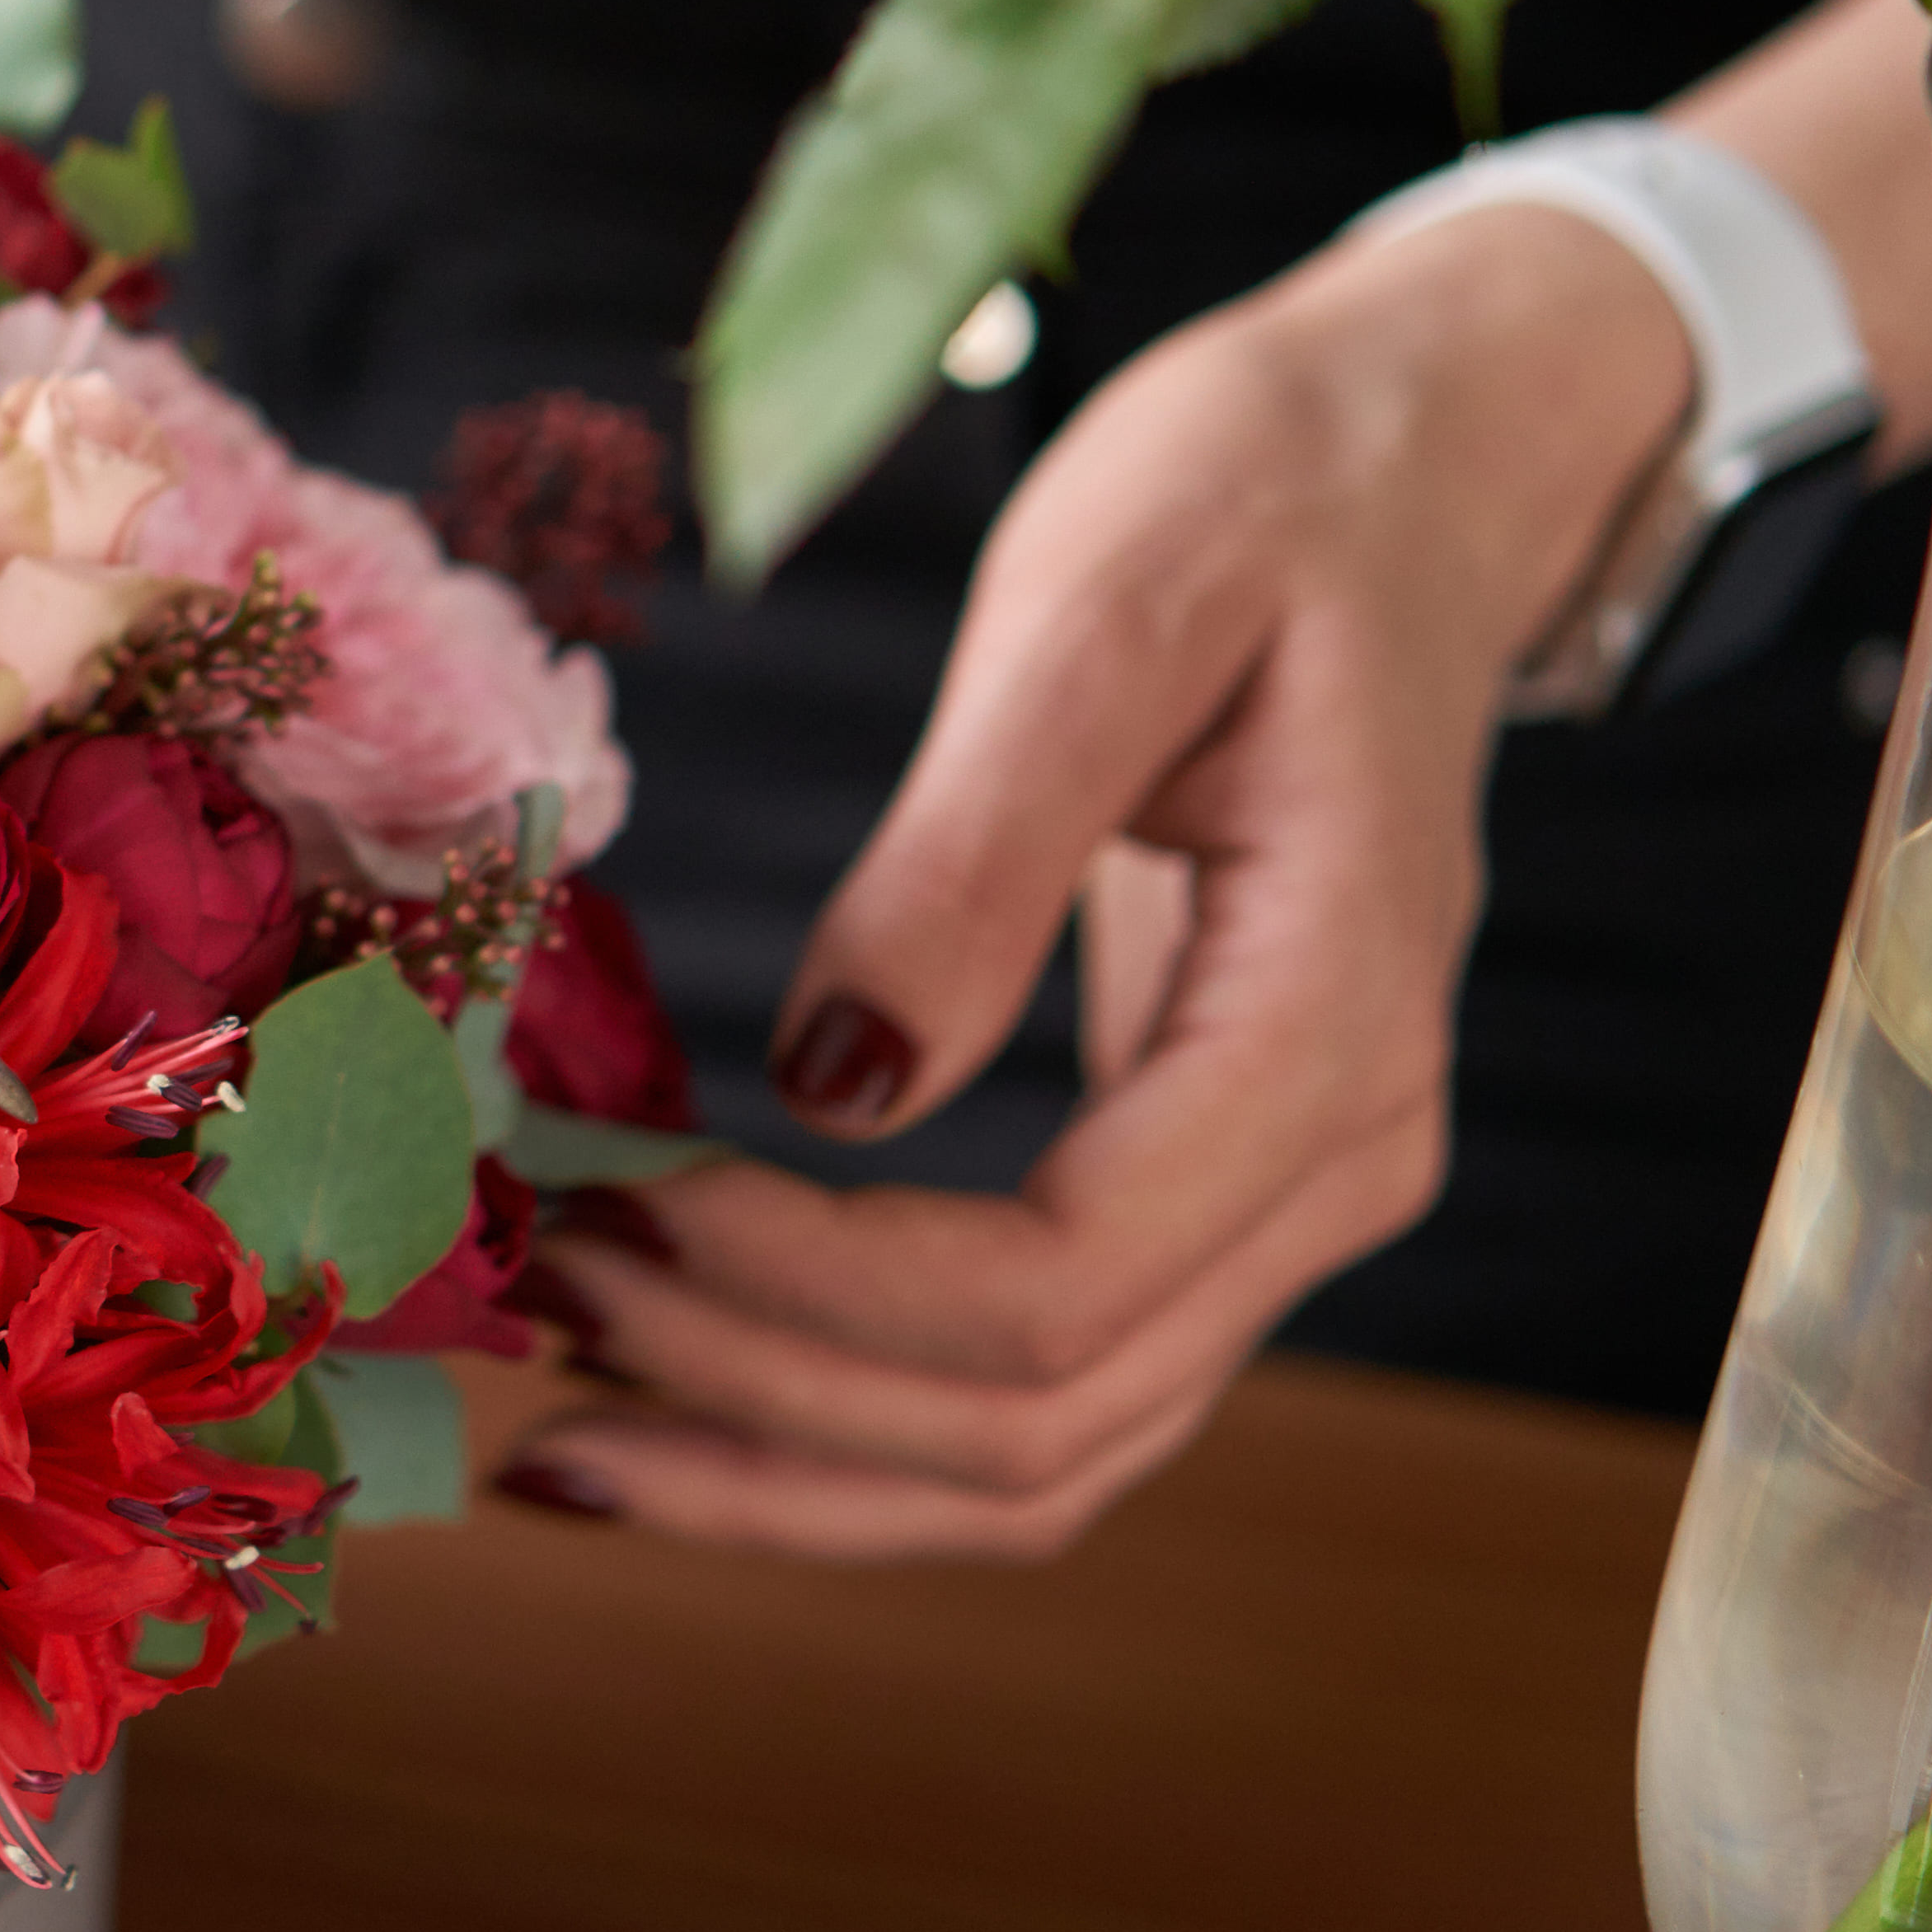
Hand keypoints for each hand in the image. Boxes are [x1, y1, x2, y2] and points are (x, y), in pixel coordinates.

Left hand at [500, 203, 1696, 1557]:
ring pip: (1039, 1459)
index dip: (810, 1291)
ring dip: (791, 1459)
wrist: (1404, 471)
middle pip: (1040, 1420)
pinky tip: (672, 1395)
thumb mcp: (1112, 608)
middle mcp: (1334, 1169)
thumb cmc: (1261, 495)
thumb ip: (981, 850)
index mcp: (1329, 1034)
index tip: (606, 1205)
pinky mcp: (1192, 1195)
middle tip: (527, 1296)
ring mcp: (1277, 1205)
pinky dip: (844, 1422)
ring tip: (561, 1405)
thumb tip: (841, 1082)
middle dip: (764, 1397)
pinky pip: (1028, 1388)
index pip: (1057, 1286)